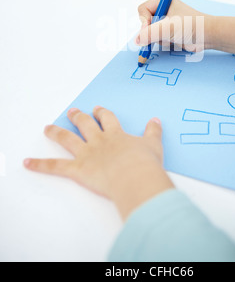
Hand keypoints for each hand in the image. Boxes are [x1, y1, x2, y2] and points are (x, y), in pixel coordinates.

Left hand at [24, 107, 173, 220]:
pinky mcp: (77, 169)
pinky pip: (56, 167)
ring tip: (47, 128)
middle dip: (78, 117)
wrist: (136, 176)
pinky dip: (40, 165)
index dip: (102, 113)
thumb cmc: (146, 163)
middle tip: (73, 112)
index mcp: (116, 134)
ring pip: (68, 139)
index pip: (107, 119)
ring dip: (56, 133)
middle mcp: (99, 141)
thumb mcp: (153, 145)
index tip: (98, 109)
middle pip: (85, 124)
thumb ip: (153, 132)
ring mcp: (86, 154)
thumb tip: (155, 120)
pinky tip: (27, 163)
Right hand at [136, 0, 212, 52]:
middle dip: (152, 32)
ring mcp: (166, 23)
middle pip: (146, 23)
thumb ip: (150, 33)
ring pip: (151, 33)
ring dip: (159, 39)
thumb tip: (137, 40)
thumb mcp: (168, 28)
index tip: (148, 29)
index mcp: (163, 2)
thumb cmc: (191, 26)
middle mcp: (164, 11)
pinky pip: (159, 40)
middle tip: (161, 35)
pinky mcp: (170, 33)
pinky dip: (164, 43)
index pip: (142, 9)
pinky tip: (174, 42)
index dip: (143, 20)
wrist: (208, 36)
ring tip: (171, 38)